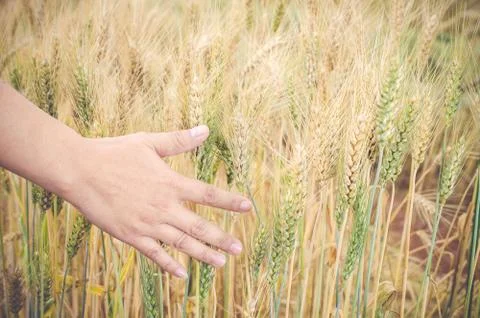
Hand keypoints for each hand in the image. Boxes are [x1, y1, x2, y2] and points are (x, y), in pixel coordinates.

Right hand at [64, 125, 251, 277]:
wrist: (80, 170)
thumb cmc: (114, 153)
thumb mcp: (149, 142)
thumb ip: (179, 140)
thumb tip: (206, 129)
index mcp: (170, 183)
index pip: (207, 194)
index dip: (229, 201)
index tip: (247, 207)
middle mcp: (163, 206)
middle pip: (199, 226)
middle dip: (221, 238)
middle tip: (239, 249)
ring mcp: (147, 223)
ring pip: (181, 243)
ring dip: (203, 254)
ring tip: (221, 263)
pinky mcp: (130, 235)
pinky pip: (154, 253)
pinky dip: (169, 264)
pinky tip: (181, 274)